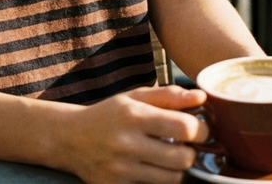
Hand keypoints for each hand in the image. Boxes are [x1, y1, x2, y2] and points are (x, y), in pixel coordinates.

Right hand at [65, 85, 208, 183]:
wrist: (70, 138)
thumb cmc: (108, 114)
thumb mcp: (134, 97)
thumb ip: (168, 96)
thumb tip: (201, 97)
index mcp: (133, 115)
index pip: (184, 127)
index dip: (200, 128)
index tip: (199, 127)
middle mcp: (127, 144)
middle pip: (183, 158)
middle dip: (190, 151)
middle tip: (183, 144)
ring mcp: (122, 170)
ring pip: (173, 178)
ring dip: (177, 167)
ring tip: (166, 155)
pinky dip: (159, 179)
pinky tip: (150, 167)